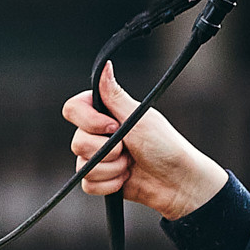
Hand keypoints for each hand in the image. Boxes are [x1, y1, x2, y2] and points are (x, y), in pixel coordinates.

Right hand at [62, 64, 229, 220]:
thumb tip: (105, 65)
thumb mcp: (139, 117)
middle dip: (107, 150)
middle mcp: (98, 134)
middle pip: (77, 142)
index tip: (114, 126)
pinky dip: (110, 184)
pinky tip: (126, 179)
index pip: (73, 109)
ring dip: (112, 168)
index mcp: (105, 113)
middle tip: (129, 149)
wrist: (176, 182)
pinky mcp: (99, 179)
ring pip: (82, 166)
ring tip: (131, 164)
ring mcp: (97, 158)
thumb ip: (114, 95)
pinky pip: (88, 184)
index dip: (89, 121)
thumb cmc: (164, 145)